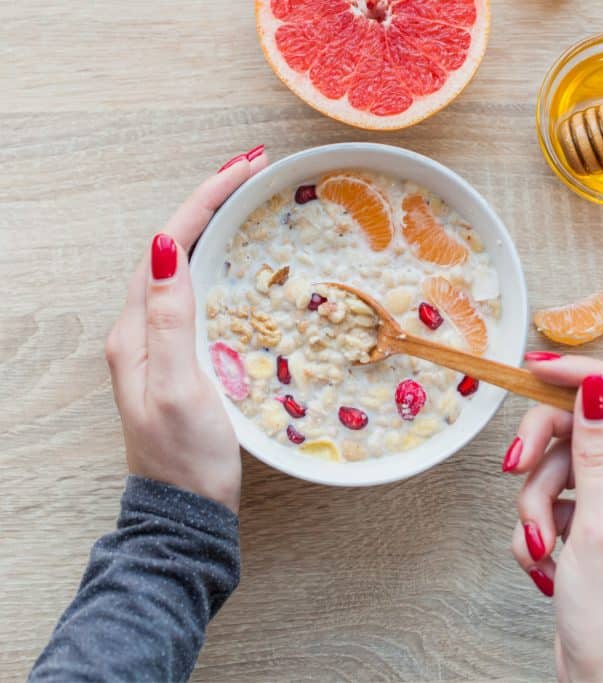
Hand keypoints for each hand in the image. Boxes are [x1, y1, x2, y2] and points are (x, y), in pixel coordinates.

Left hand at [104, 147, 268, 511]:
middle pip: (173, 246)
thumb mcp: (180, 388)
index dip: (205, 201)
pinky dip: (221, 262)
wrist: (185, 512)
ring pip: (185, 266)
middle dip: (210, 201)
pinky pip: (199, 293)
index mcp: (137, 331)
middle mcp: (143, 329)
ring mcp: (161, 344)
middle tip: (253, 170)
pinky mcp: (183, 358)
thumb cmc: (187, 457)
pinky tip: (243, 260)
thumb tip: (164, 248)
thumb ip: (170, 320)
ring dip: (214, 227)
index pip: (168, 245)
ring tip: (249, 199)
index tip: (244, 168)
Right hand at [507, 355, 602, 681]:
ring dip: (535, 501)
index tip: (541, 369)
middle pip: (585, 426)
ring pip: (560, 465)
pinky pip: (552, 498)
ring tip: (539, 543)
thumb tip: (597, 388)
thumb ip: (596, 451)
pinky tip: (542, 557)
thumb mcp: (599, 524)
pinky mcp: (591, 521)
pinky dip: (536, 523)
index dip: (588, 374)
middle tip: (514, 468)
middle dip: (542, 449)